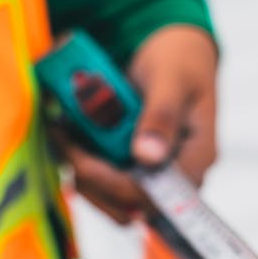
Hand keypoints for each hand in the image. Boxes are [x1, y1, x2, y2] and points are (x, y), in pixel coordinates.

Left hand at [55, 26, 217, 224]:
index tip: (76, 152)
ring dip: (81, 169)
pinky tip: (69, 131)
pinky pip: (101, 181)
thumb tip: (148, 156)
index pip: (153, 196)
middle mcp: (174, 177)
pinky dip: (81, 159)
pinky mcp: (131, 168)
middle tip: (63, 135)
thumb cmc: (179, 61)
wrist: (174, 52)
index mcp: (195, 161)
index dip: (110, 183)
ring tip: (63, 130)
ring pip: (109, 199)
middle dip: (89, 177)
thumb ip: (162, 116)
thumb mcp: (172, 80)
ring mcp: (151, 175)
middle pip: (127, 206)